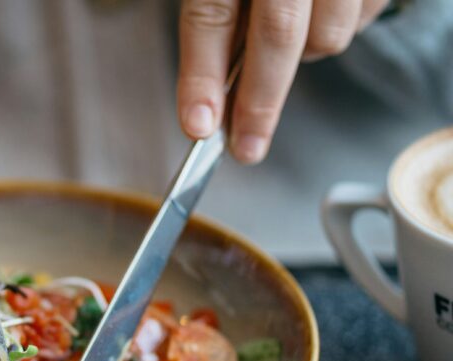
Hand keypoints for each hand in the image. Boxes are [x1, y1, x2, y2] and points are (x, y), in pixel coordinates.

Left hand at [177, 0, 388, 163]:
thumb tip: (209, 92)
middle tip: (245, 145)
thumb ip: (218, 10)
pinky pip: (363, 18)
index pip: (212, 15)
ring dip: (304, 55)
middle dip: (259, 102)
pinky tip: (320, 9)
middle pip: (278, 34)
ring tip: (288, 31)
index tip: (199, 125)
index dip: (202, 75)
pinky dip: (339, 27)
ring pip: (328, 35)